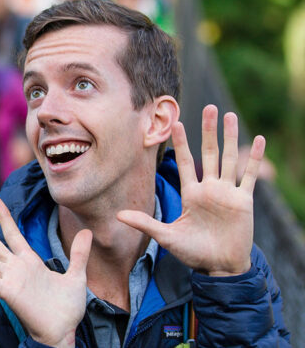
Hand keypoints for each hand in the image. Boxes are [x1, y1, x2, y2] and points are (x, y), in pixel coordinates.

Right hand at [0, 197, 91, 346]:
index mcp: (29, 261)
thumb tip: (87, 231)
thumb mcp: (77, 276)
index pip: (12, 233)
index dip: (4, 216)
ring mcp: (9, 279)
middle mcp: (15, 267)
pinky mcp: (7, 293)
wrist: (64, 331)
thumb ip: (79, 254)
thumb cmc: (68, 308)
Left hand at [118, 105, 265, 275]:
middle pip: (209, 153)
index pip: (185, 162)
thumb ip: (145, 223)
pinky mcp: (243, 201)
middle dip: (208, 131)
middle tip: (208, 107)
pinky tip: (257, 139)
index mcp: (191, 194)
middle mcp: (209, 189)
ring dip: (230, 137)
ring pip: (228, 159)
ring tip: (229, 115)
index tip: (176, 122)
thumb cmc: (193, 252)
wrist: (219, 267)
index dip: (181, 143)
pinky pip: (249, 176)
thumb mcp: (166, 236)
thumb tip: (117, 215)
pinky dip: (254, 158)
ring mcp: (227, 193)